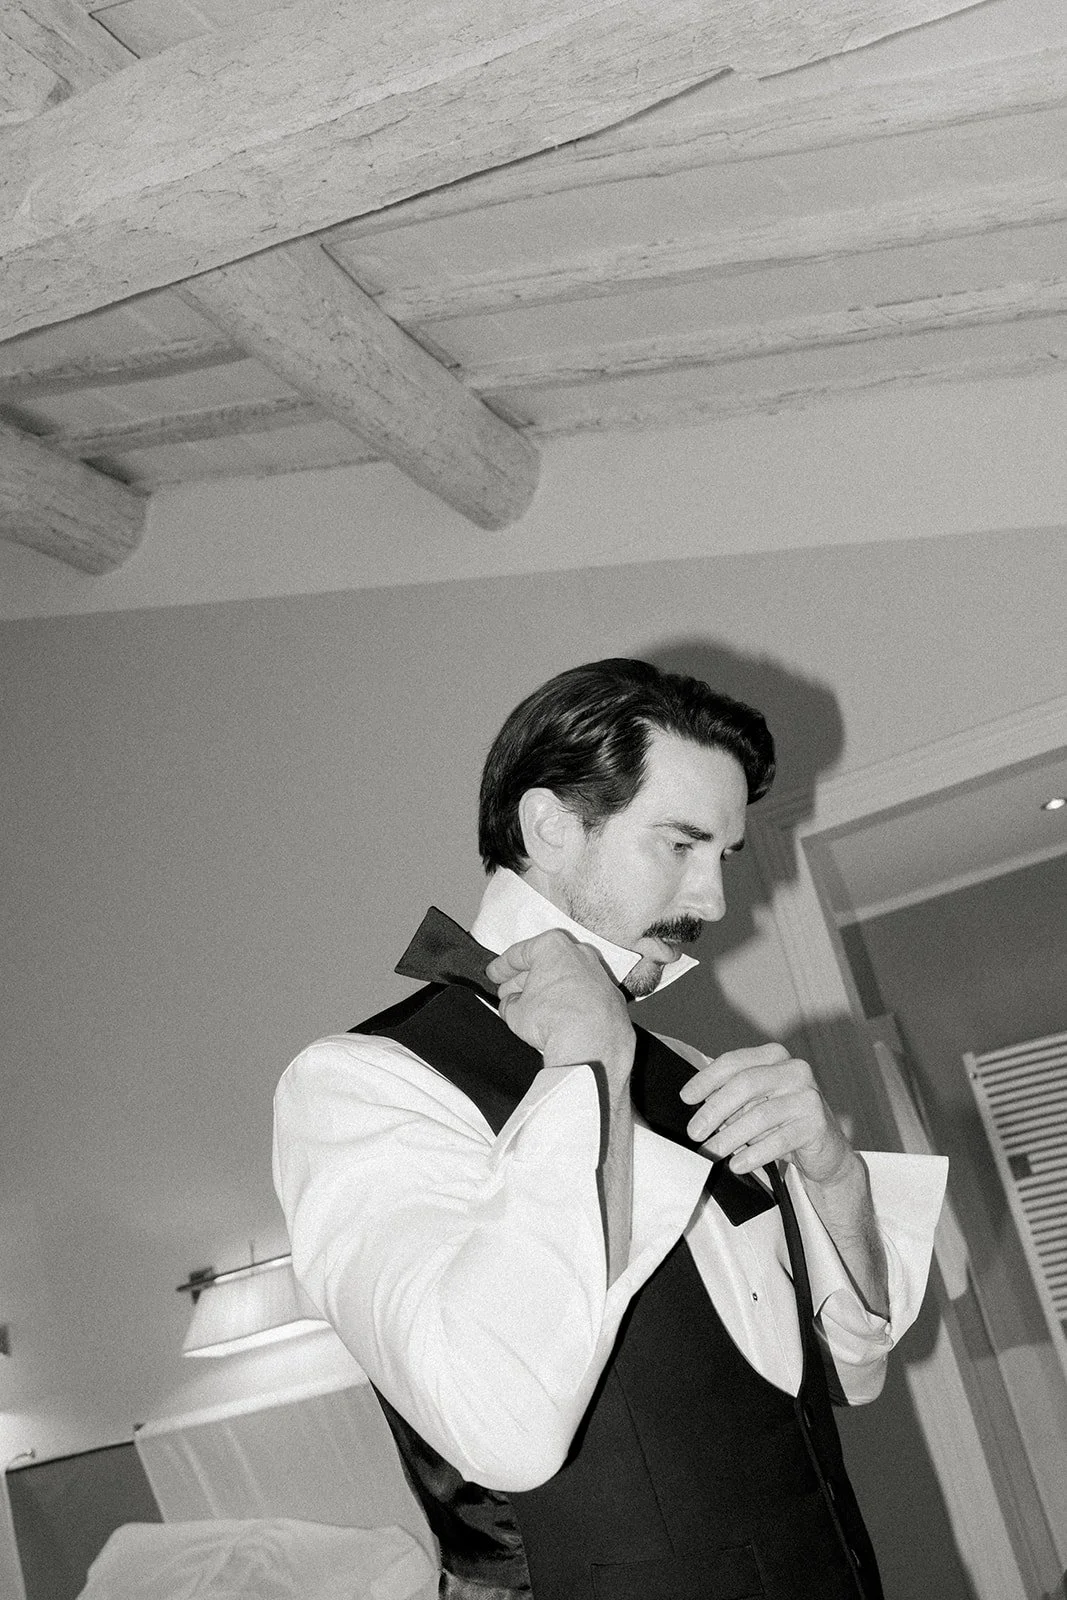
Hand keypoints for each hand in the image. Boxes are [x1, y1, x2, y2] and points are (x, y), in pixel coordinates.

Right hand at [485, 930, 634, 1084]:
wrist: (592, 1042)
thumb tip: (512, 1006)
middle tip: (508, 993)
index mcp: (554, 946)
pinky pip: (583, 997)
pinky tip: (556, 1020)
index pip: (521, 953)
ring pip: (566, 980)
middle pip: (545, 964)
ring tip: (530, 1010)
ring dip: (548, 993)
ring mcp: (599, 976)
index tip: (494, 974)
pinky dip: (569, 1005)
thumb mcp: (515, 1011)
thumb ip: (511, 1003)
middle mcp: (580, 955)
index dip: (502, 966)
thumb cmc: (554, 1018)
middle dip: (525, 980)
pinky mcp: (611, 999)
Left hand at [678, 1043, 852, 1183]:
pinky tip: (738, 1164)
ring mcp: (808, 1095)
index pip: (734, 1062)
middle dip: (714, 1110)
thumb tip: (697, 1107)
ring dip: (730, 1136)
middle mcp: (794, 1069)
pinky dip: (754, 1154)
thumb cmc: (782, 1123)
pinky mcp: (817, 1123)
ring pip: (760, 1115)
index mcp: (774, 1056)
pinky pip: (779, 1140)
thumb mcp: (754, 1104)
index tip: (686, 1098)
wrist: (826, 1151)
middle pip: (744, 1084)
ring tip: (712, 1152)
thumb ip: (731, 1099)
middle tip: (694, 1132)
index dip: (706, 1079)